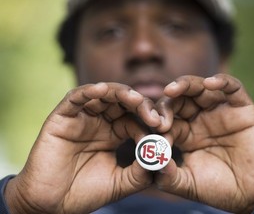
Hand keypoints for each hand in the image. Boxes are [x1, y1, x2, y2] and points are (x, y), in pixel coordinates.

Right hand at [5, 83, 161, 213]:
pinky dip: (87, 92)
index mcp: (113, 133)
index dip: (149, 121)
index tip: (163, 128)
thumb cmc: (85, 193)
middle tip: (153, 114)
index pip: (135, 119)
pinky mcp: (62, 117)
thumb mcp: (119, 182)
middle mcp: (99, 121)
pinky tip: (101, 89)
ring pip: (102, 95)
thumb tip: (161, 159)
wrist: (52, 205)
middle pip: (122, 102)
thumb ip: (140, 172)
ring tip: (134, 98)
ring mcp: (81, 117)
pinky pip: (74, 98)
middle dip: (139, 104)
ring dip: (119, 93)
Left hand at [155, 74, 253, 212]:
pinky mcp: (241, 108)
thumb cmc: (219, 188)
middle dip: (166, 104)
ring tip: (171, 90)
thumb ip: (167, 176)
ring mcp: (220, 111)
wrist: (252, 194)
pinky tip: (210, 83)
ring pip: (200, 88)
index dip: (158, 125)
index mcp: (185, 132)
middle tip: (159, 117)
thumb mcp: (188, 183)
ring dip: (184, 85)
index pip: (167, 119)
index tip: (153, 138)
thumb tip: (151, 162)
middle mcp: (200, 118)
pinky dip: (222, 81)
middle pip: (180, 99)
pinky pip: (233, 88)